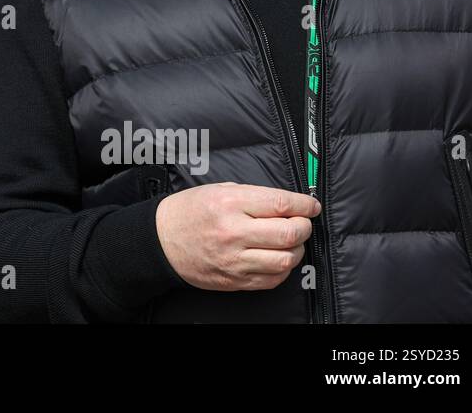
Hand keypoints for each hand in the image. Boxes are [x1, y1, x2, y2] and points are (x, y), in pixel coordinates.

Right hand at [155, 182, 320, 291]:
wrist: (161, 241)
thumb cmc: (189, 212)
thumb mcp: (218, 191)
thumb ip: (254, 196)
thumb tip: (288, 205)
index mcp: (229, 204)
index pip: (281, 204)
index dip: (304, 205)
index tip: (310, 206)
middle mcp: (234, 232)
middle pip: (289, 233)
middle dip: (304, 227)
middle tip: (302, 223)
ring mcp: (235, 259)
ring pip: (286, 259)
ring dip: (296, 249)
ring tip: (289, 241)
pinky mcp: (235, 280)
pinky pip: (273, 279)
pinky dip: (283, 268)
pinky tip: (275, 256)